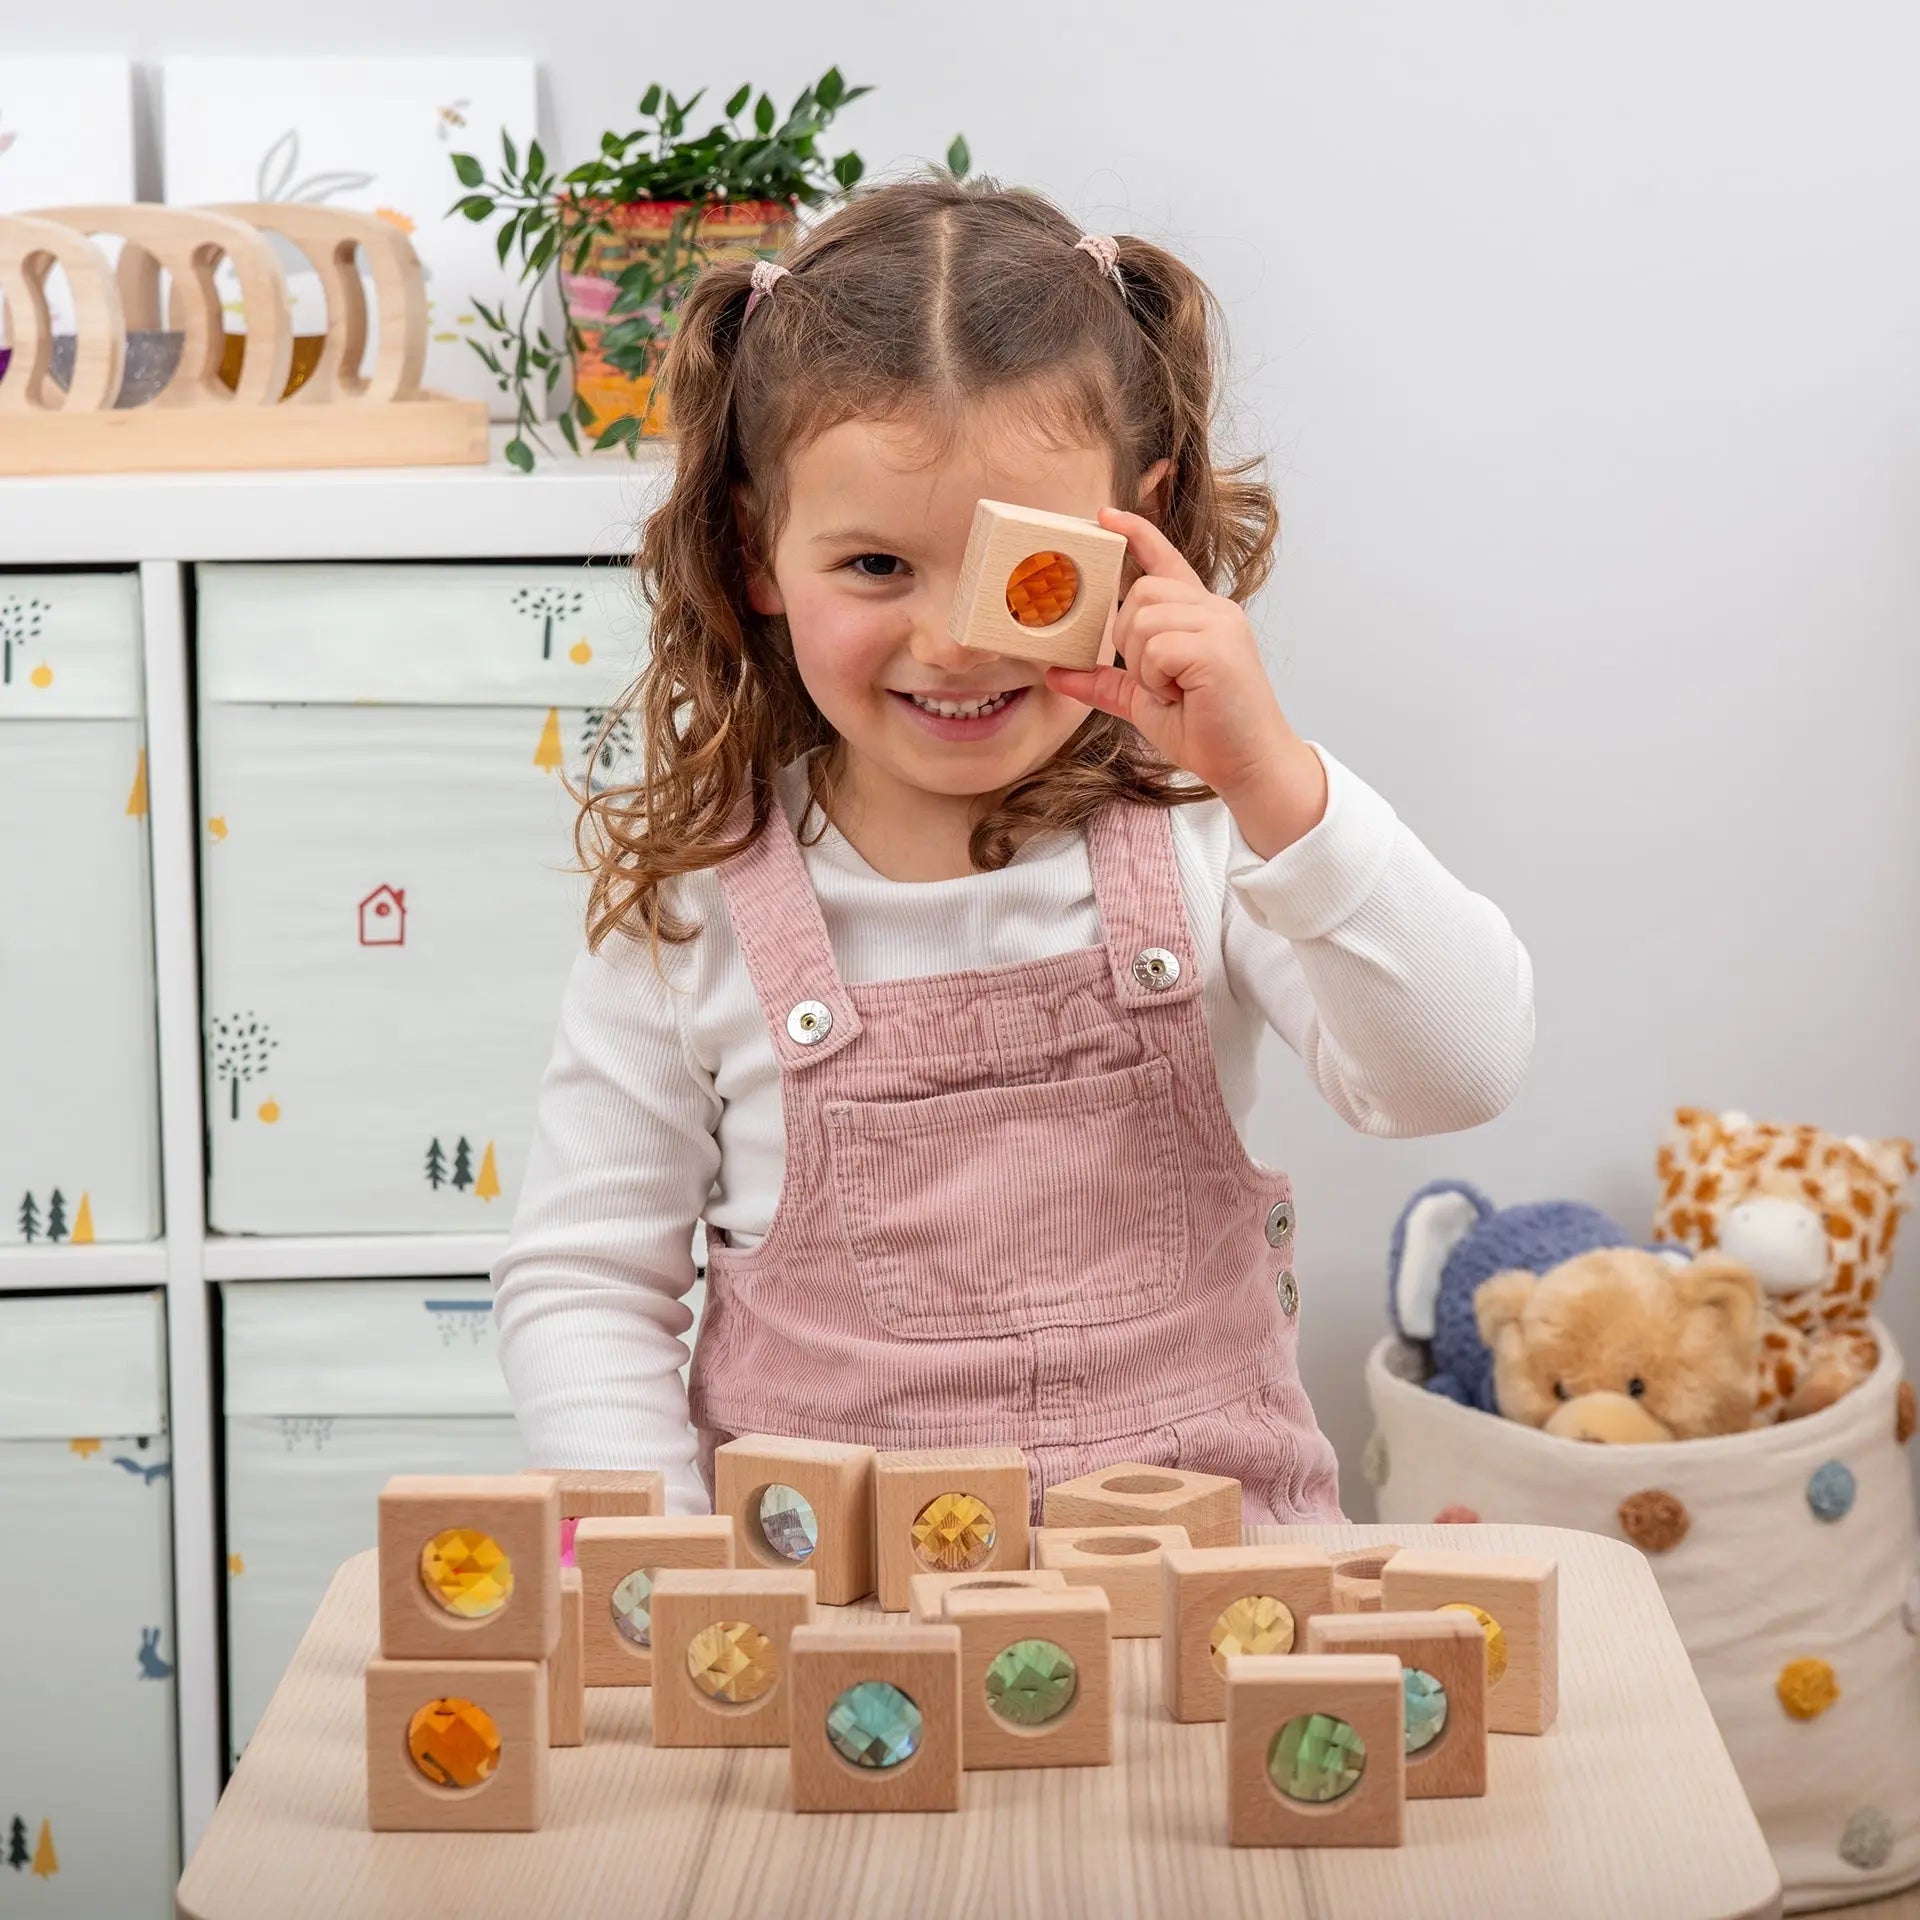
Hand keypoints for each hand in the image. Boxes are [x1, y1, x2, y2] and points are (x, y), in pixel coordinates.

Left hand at [1047, 507, 1328, 858]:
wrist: (1248, 765)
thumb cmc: (1206, 731)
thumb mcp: (1144, 701)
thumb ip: (1104, 682)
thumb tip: (1055, 673)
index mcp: (1200, 614)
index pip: (1166, 558)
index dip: (1136, 534)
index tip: (1105, 516)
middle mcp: (1214, 609)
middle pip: (1140, 592)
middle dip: (1130, 641)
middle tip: (1158, 680)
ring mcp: (1220, 623)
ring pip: (1143, 617)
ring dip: (1144, 664)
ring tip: (1174, 690)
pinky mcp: (1218, 646)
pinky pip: (1157, 647)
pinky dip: (1156, 679)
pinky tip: (1182, 695)